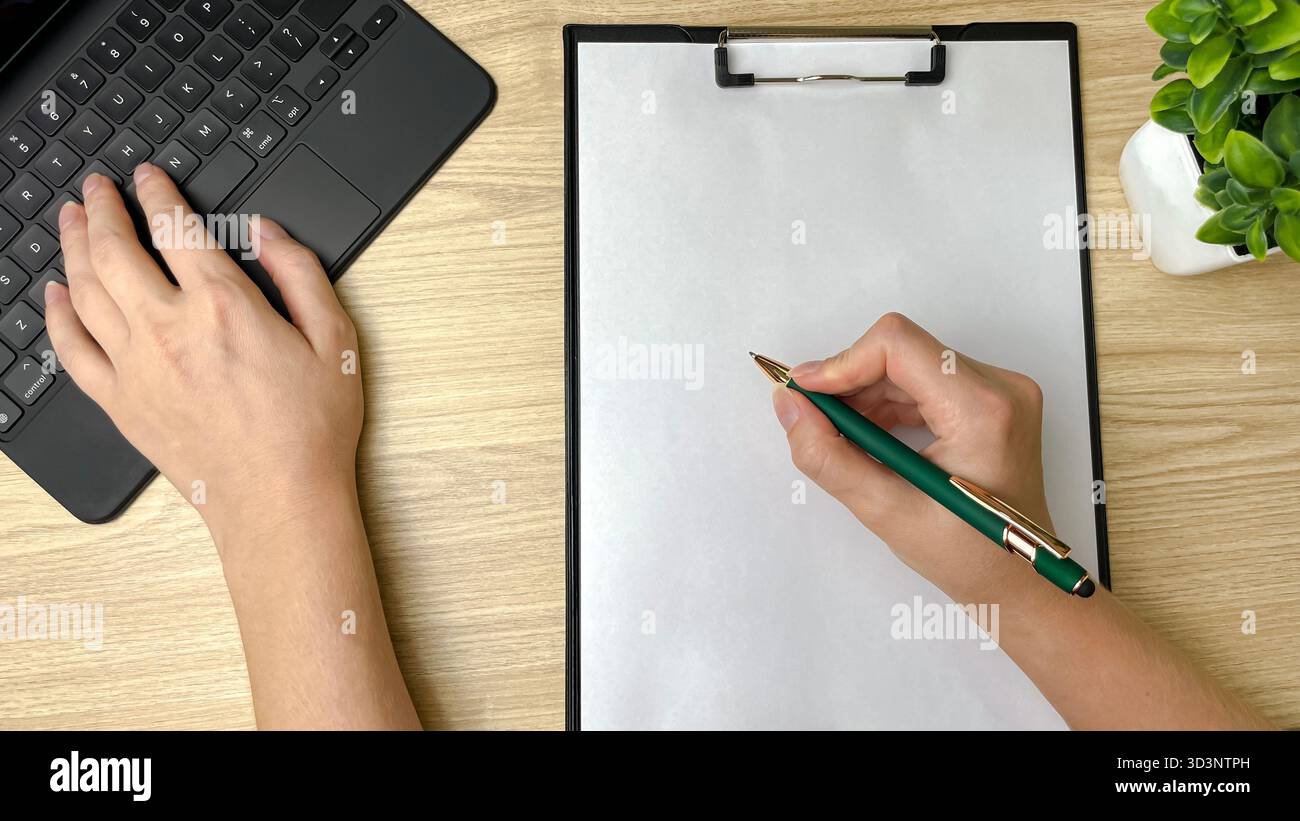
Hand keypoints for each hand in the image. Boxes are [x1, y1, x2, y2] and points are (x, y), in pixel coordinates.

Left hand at [47, 165, 361, 545]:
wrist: (278, 499)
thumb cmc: (310, 427)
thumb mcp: (334, 338)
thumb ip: (301, 273)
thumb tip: (267, 231)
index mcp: (223, 306)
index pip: (176, 228)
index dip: (157, 193)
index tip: (149, 177)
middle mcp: (169, 329)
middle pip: (115, 249)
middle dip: (102, 208)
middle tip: (98, 188)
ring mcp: (136, 367)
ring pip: (85, 289)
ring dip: (73, 245)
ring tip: (72, 220)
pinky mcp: (120, 402)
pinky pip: (71, 348)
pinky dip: (57, 313)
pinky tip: (55, 294)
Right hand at [772, 312, 1049, 601]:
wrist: (1019, 581)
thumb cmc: (970, 558)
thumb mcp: (885, 511)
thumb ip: (827, 456)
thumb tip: (789, 405)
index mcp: (984, 411)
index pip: (897, 345)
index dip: (841, 363)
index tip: (806, 392)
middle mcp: (1001, 388)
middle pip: (902, 352)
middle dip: (850, 382)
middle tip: (815, 421)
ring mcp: (1001, 392)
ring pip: (910, 364)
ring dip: (867, 394)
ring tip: (845, 440)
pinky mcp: (992, 400)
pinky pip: (926, 380)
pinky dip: (889, 403)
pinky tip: (872, 438)